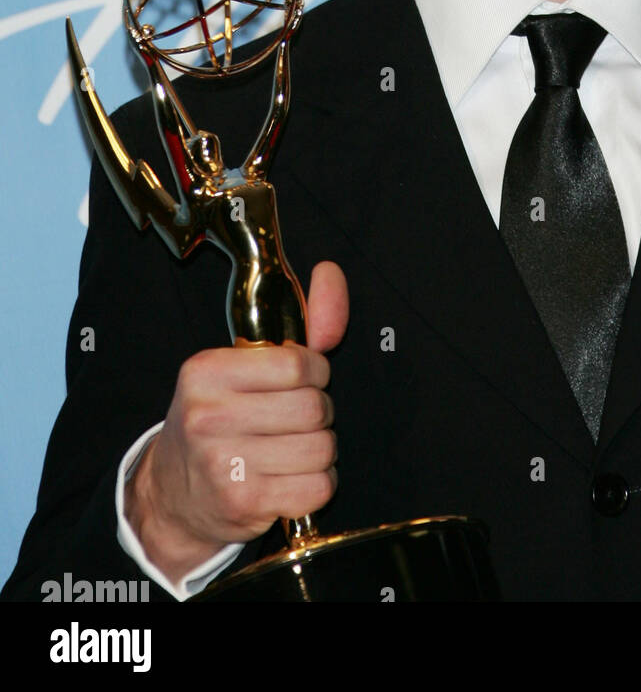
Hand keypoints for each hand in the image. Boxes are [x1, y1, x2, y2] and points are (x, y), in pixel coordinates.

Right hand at [126, 261, 348, 583]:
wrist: (172, 493)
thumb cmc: (220, 418)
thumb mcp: (246, 363)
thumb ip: (303, 321)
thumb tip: (331, 271)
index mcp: (206, 372)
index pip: (297, 365)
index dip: (315, 373)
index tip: (302, 380)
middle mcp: (208, 416)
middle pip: (313, 408)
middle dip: (319, 413)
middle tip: (294, 420)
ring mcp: (223, 464)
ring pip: (321, 448)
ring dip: (320, 451)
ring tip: (292, 449)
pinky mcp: (242, 504)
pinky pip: (318, 488)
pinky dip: (317, 484)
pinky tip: (292, 479)